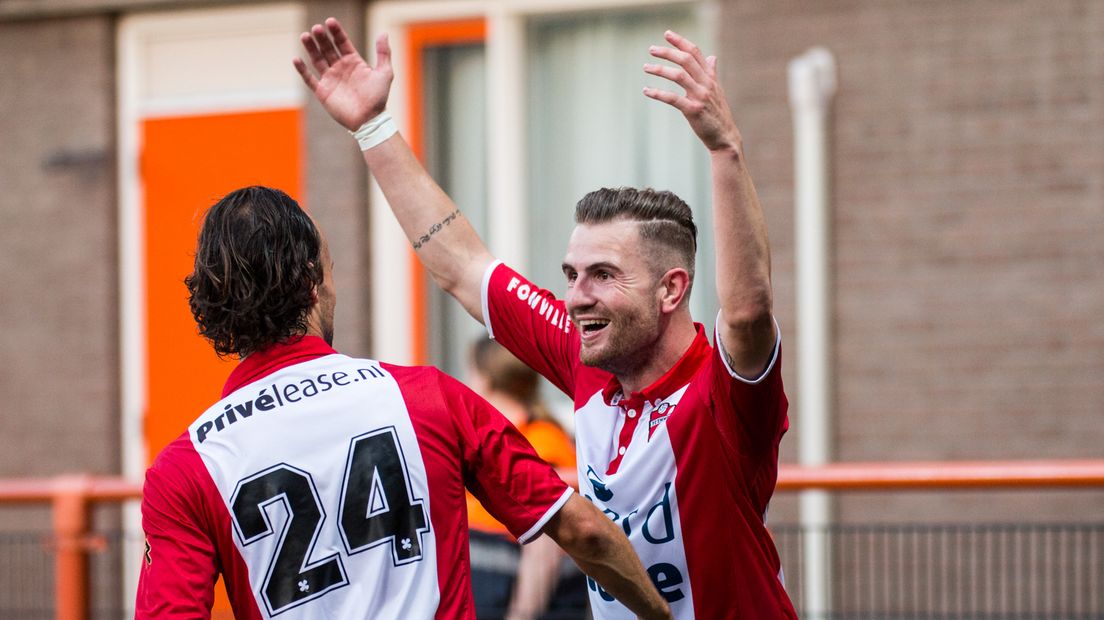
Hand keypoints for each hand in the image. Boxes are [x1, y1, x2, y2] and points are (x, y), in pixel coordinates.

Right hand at [293, 18, 392, 130]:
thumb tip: (383, 33)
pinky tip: (296, 59)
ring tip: (305, 35)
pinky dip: (302, 70)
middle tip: (316, 28)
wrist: (370, 120)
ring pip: (317, 59)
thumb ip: (383, 53)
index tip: (330, 21)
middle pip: (327, 48)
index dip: (336, 32)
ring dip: (310, 48)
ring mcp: (330, 79)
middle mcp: (340, 68)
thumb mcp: (385, 73)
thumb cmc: (378, 98)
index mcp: (353, 61)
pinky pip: (309, 79)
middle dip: (322, 38)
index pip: (342, 42)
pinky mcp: (323, 92)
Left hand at [643, 31, 740, 153]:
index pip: (695, 53)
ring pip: (678, 75)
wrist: (725, 137)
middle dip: (667, 52)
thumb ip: (712, 73)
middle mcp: (706, 84)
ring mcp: (700, 96)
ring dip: (660, 69)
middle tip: (651, 49)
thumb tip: (712, 57)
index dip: (681, 42)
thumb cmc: (718, 114)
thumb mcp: (717, 91)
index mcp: (710, 77)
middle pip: (685, 60)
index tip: (667, 34)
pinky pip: (672, 98)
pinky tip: (646, 91)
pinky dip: (657, 93)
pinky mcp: (693, 110)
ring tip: (646, 67)